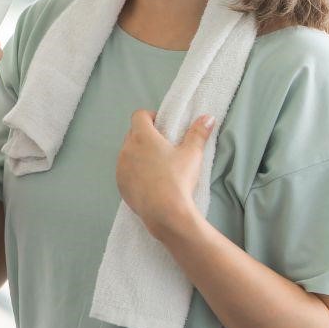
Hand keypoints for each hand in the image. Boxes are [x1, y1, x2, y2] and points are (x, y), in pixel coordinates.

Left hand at [115, 109, 213, 238]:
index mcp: (142, 137)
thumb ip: (198, 133)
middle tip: (163, 144)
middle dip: (146, 135)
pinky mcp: (120, 184)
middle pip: (133, 133)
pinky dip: (135, 170)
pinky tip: (150, 179)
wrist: (165, 212)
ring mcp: (121, 168)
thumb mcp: (192, 154)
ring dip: (139, 153)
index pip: (139, 116)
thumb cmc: (178, 179)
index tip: (162, 125)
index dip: (150, 116)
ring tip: (158, 163)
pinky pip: (125, 171)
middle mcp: (126, 150)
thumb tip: (208, 117)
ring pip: (128, 153)